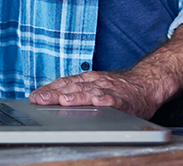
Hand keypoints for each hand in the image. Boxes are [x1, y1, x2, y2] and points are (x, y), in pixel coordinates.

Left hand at [29, 70, 159, 118]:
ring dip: (78, 97)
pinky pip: (114, 100)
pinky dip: (106, 101)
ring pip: (91, 93)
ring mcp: (110, 90)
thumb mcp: (96, 84)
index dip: (50, 89)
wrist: (147, 84)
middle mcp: (97, 83)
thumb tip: (52, 96)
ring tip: (65, 101)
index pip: (65, 83)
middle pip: (74, 88)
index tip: (35, 96)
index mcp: (89, 80)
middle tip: (41, 100)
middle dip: (56, 94)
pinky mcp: (124, 100)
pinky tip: (99, 103)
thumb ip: (77, 89)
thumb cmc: (120, 88)